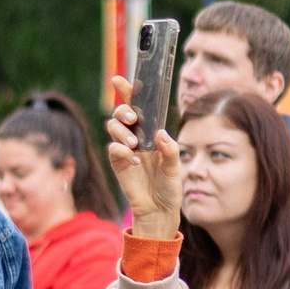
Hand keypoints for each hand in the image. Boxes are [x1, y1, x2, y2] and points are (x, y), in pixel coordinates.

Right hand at [105, 75, 183, 239]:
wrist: (159, 209)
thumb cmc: (170, 186)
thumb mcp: (176, 168)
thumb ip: (170, 150)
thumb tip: (161, 134)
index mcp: (153, 133)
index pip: (140, 108)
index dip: (129, 92)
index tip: (120, 79)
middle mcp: (137, 137)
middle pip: (122, 113)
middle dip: (123, 110)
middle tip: (130, 117)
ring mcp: (126, 148)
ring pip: (114, 127)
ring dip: (121, 130)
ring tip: (134, 142)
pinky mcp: (118, 162)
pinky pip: (113, 148)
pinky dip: (121, 150)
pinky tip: (133, 158)